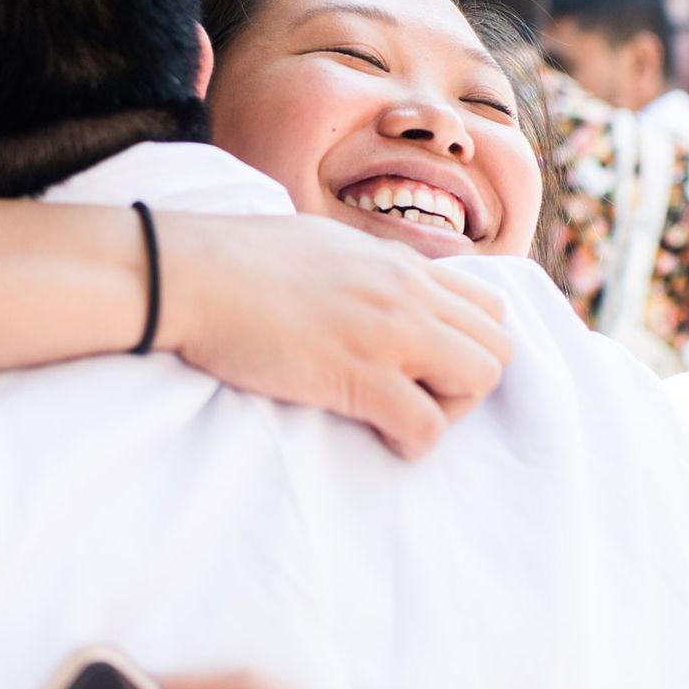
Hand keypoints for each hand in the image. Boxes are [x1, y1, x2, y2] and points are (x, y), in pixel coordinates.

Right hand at [153, 213, 514, 458]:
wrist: (190, 274)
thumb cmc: (236, 261)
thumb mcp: (322, 245)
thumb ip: (361, 269)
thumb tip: (363, 288)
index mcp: (399, 263)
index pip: (486, 307)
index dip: (467, 346)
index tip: (427, 367)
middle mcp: (407, 292)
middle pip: (498, 346)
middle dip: (469, 382)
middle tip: (419, 397)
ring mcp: (389, 332)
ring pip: (481, 381)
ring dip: (450, 410)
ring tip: (401, 415)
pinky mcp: (360, 376)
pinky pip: (428, 426)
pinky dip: (413, 443)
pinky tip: (381, 437)